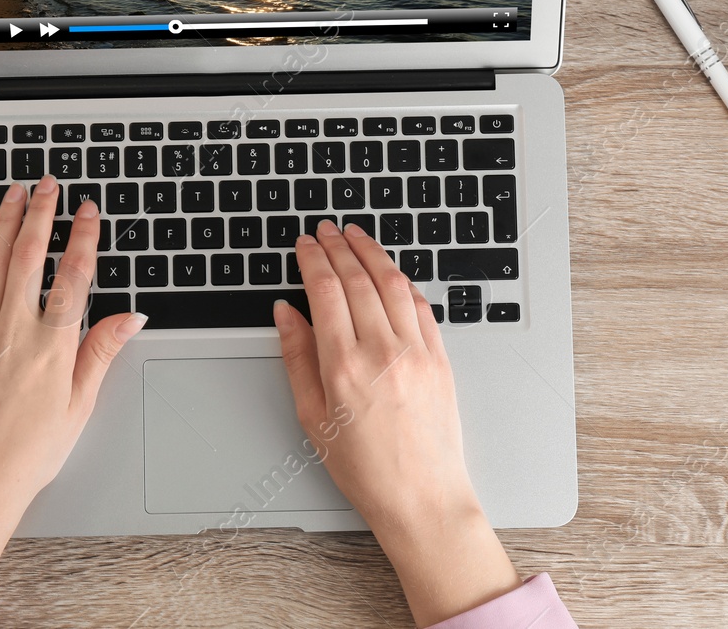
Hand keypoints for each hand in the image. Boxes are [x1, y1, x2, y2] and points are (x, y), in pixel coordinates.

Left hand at [0, 176, 146, 590]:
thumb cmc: (27, 453)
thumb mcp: (79, 406)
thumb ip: (101, 352)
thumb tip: (129, 317)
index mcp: (51, 347)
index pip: (73, 276)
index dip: (84, 238)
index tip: (89, 212)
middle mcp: (14, 331)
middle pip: (30, 255)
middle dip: (41, 213)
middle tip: (50, 184)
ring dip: (6, 221)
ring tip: (15, 193)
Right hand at [274, 221, 520, 626]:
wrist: (422, 498)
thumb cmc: (366, 469)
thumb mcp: (313, 417)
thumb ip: (297, 358)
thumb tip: (286, 313)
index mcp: (344, 367)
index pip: (325, 291)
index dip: (312, 259)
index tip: (304, 244)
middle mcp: (383, 352)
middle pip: (357, 279)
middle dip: (338, 246)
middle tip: (326, 229)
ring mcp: (416, 352)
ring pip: (392, 283)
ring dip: (372, 253)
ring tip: (356, 235)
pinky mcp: (441, 358)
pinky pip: (420, 305)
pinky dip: (402, 281)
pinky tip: (390, 272)